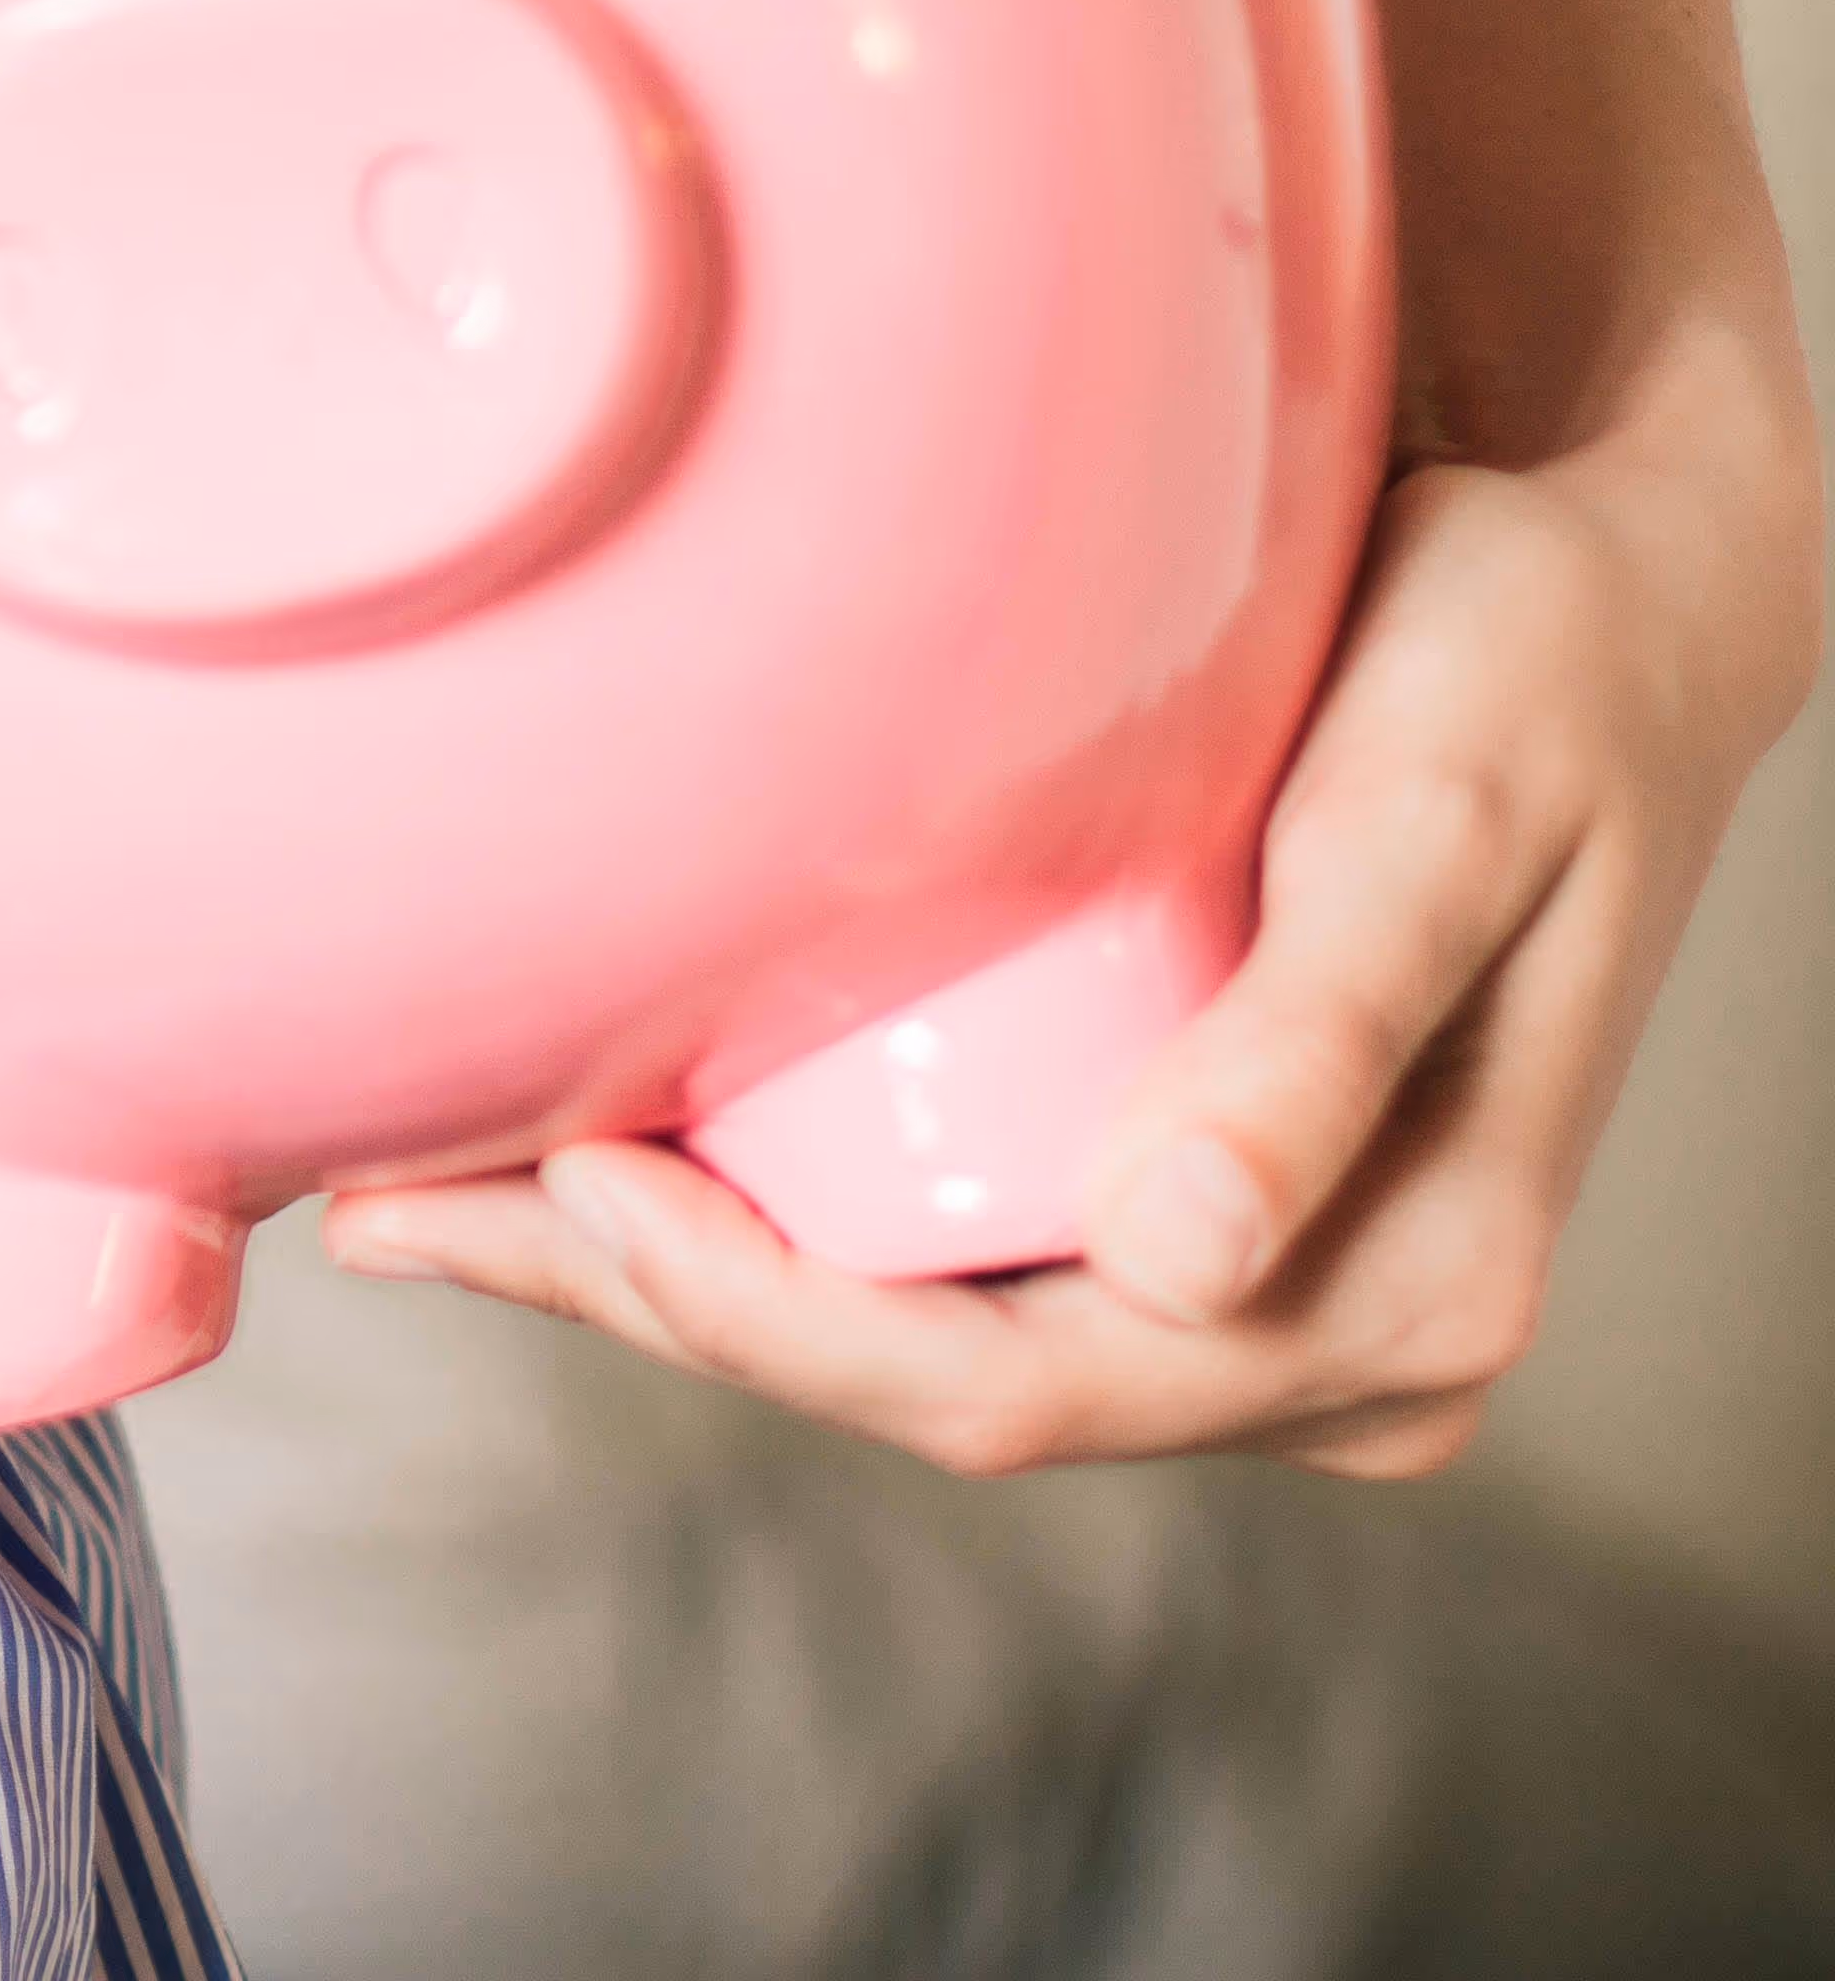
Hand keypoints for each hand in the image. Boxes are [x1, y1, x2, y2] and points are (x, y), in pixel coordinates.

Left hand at [322, 408, 1821, 1476]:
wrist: (1600, 596)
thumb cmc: (1526, 676)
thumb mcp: (1438, 822)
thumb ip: (1320, 1039)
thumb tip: (1185, 1265)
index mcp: (1392, 1300)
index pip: (1019, 1390)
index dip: (775, 1322)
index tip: (577, 1192)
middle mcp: (1307, 1331)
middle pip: (917, 1376)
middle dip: (647, 1305)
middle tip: (386, 1208)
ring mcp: (1225, 1272)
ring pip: (888, 1322)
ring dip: (654, 1269)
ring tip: (407, 1191)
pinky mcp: (1151, 1184)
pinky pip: (915, 1242)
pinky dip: (734, 1207)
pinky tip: (556, 1143)